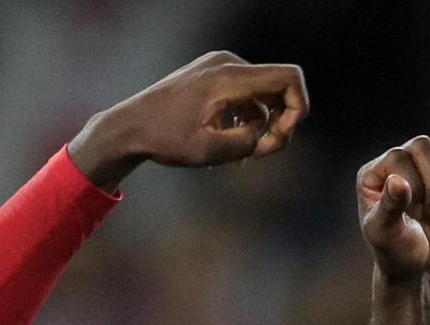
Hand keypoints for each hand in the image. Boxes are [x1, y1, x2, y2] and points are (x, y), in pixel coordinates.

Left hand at [68, 51, 307, 184]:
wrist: (130, 126)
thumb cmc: (165, 139)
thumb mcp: (210, 151)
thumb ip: (248, 143)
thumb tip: (266, 135)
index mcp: (229, 77)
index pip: (288, 78)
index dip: (298, 108)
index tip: (283, 136)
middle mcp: (228, 63)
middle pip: (277, 89)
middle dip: (278, 125)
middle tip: (259, 155)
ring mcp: (220, 66)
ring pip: (261, 97)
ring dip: (260, 126)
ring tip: (240, 154)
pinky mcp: (214, 75)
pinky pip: (246, 95)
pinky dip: (246, 119)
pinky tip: (229, 141)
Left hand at [356, 134, 429, 277]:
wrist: (416, 263)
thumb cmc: (395, 250)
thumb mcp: (386, 234)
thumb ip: (389, 207)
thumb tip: (396, 180)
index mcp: (373, 174)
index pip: (398, 157)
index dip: (413, 185)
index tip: (413, 215)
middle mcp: (396, 161)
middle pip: (423, 144)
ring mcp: (422, 163)